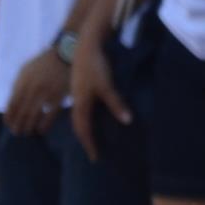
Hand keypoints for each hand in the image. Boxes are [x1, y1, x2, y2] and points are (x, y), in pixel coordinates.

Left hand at [4, 48, 67, 137]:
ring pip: (33, 116)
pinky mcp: (59, 97)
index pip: (12, 104)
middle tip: (16, 132)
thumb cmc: (43, 64)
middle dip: (17, 125)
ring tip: (27, 133)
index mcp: (22, 82)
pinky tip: (41, 130)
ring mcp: (46, 93)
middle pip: (21, 112)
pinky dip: (44, 125)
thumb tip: (11, 103)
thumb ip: (18, 85)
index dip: (9, 117)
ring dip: (28, 127)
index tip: (8, 124)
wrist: (65, 55)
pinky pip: (50, 115)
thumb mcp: (25, 70)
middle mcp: (32, 89)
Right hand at [67, 35, 127, 155]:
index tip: (95, 157)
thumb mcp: (107, 86)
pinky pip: (80, 108)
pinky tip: (90, 115)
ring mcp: (77, 94)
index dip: (89, 144)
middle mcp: (76, 102)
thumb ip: (116, 104)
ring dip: (83, 128)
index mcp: (80, 104)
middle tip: (92, 150)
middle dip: (85, 139)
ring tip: (91, 136)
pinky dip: (84, 117)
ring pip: (77, 116)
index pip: (83, 130)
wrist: (84, 46)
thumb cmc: (95, 67)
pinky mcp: (80, 87)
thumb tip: (127, 122)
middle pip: (77, 125)